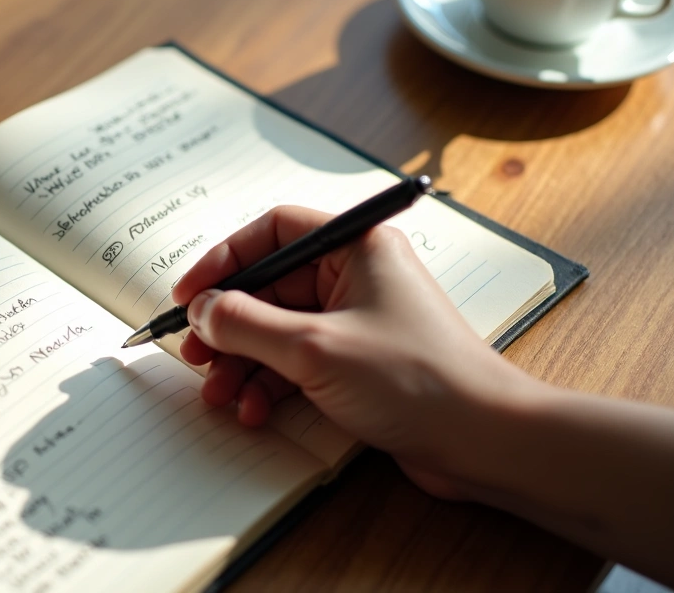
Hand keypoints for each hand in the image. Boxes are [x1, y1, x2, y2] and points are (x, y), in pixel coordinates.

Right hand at [172, 206, 537, 496]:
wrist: (484, 441)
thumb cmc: (418, 380)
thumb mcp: (314, 348)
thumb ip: (246, 325)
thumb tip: (202, 311)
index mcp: (356, 247)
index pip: (272, 232)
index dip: (223, 260)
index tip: (188, 296)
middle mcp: (356, 276)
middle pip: (269, 287)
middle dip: (228, 326)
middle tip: (195, 355)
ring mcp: (358, 320)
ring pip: (278, 330)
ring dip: (243, 362)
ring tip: (219, 394)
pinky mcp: (359, 362)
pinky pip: (298, 362)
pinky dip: (270, 384)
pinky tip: (255, 411)